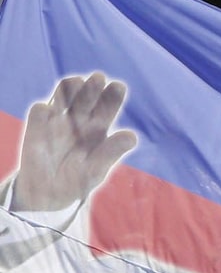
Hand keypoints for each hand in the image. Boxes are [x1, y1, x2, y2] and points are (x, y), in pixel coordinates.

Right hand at [12, 74, 136, 211]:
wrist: (49, 194)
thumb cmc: (78, 179)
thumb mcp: (97, 169)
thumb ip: (112, 152)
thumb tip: (132, 137)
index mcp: (98, 128)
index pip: (107, 107)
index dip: (113, 96)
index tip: (119, 86)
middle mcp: (78, 120)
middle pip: (86, 98)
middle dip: (92, 87)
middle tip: (98, 78)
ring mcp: (56, 122)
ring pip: (62, 98)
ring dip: (67, 89)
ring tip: (75, 82)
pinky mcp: (36, 129)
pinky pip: (38, 116)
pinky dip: (41, 112)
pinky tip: (45, 109)